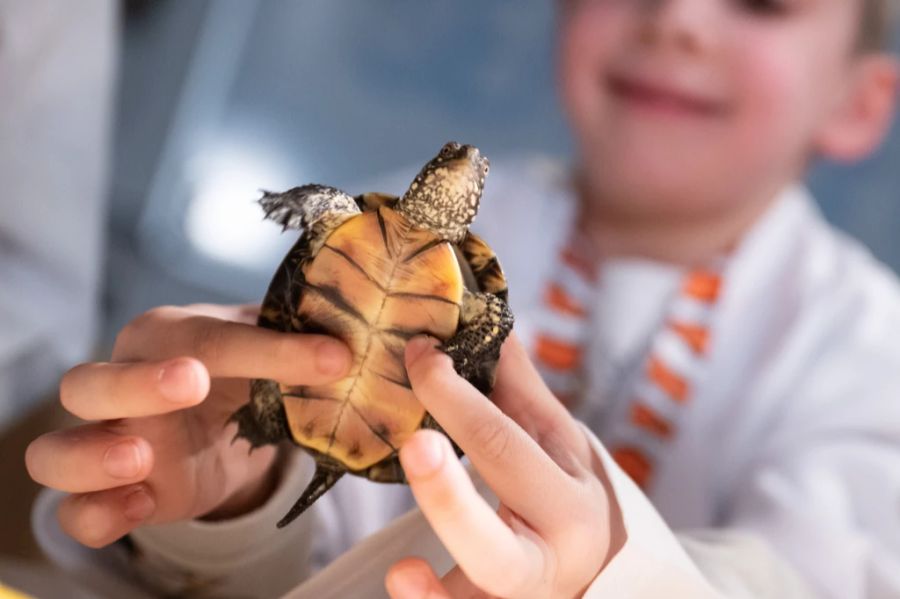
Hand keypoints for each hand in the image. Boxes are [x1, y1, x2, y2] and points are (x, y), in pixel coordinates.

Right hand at [25, 304, 350, 547]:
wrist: (226, 421)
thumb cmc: (246, 371)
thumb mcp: (279, 356)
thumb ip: (305, 350)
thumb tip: (353, 350)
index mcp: (166, 334)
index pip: (207, 337)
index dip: (266, 348)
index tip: (332, 358)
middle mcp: (122, 383)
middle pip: (88, 384)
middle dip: (137, 384)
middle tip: (190, 382)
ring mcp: (109, 442)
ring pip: (55, 453)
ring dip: (92, 457)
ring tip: (140, 459)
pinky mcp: (113, 495)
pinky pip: (76, 512)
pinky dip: (97, 515)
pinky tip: (139, 506)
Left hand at [385, 335, 623, 598]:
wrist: (593, 572)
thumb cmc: (567, 499)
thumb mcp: (560, 446)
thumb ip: (519, 393)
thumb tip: (487, 321)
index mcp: (569, 506)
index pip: (504, 447)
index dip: (454, 398)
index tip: (418, 355)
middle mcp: (544, 564)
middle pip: (494, 545)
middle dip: (449, 497)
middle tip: (416, 443)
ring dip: (434, 596)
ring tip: (401, 574)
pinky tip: (402, 582)